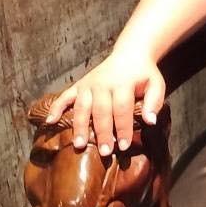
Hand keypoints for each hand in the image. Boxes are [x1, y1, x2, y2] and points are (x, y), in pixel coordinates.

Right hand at [42, 49, 165, 155]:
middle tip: (104, 152)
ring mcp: (88, 84)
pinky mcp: (79, 85)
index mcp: (123, 83)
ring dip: (79, 126)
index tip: (124, 146)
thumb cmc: (143, 74)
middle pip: (101, 111)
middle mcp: (103, 83)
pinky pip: (64, 96)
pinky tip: (49, 121)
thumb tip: (150, 122)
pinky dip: (56, 108)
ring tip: (79, 144)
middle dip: (102, 132)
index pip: (122, 109)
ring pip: (81, 107)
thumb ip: (153, 102)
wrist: (130, 53)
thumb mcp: (155, 84)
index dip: (123, 128)